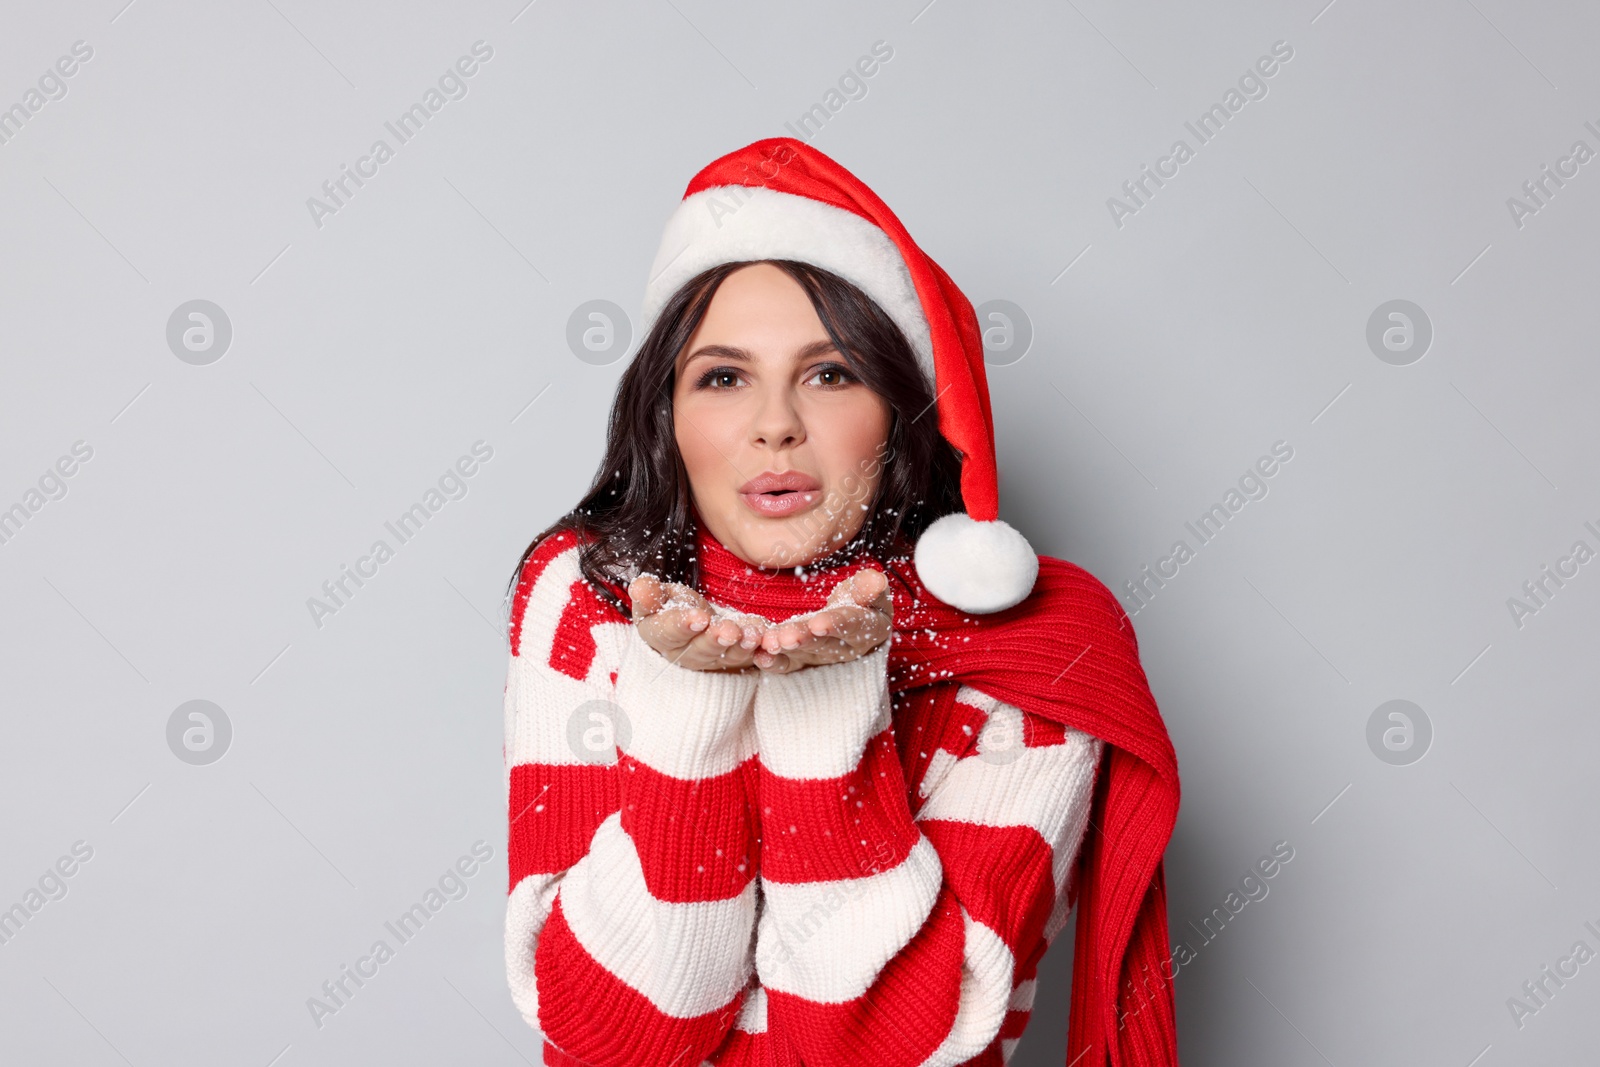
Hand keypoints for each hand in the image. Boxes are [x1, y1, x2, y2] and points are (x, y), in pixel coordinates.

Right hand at [628, 574, 765, 671]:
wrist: (692, 621)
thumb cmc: (670, 605)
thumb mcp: (657, 595)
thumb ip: (649, 593)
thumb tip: (639, 588)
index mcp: (659, 636)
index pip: (668, 632)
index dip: (682, 625)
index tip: (699, 617)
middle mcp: (684, 655)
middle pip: (700, 650)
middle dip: (715, 640)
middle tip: (729, 631)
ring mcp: (712, 661)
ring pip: (728, 656)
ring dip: (741, 646)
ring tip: (753, 634)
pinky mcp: (736, 660)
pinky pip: (750, 656)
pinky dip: (760, 649)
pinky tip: (768, 638)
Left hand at [755, 568, 891, 673]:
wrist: (845, 618)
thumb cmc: (859, 599)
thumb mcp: (867, 590)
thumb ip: (869, 587)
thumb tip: (876, 580)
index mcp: (870, 628)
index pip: (855, 625)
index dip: (837, 624)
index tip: (819, 623)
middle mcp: (846, 648)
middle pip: (825, 643)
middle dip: (804, 639)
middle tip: (786, 638)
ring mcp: (821, 658)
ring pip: (803, 654)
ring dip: (785, 650)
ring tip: (769, 643)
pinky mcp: (801, 663)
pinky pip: (786, 665)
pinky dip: (772, 663)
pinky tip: (759, 657)